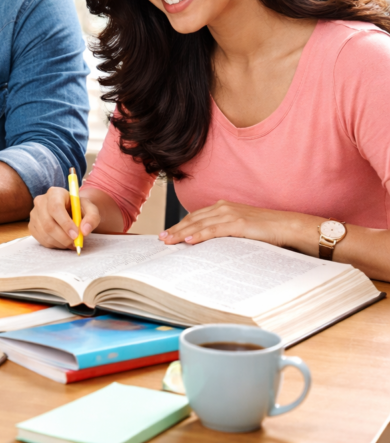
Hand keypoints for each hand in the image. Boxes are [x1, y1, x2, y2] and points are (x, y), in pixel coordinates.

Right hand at [29, 186, 99, 248]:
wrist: (69, 211)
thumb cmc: (79, 209)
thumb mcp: (90, 209)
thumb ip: (92, 218)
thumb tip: (84, 231)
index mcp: (55, 193)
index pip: (55, 208)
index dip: (65, 223)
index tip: (76, 235)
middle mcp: (41, 201)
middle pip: (48, 223)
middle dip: (63, 237)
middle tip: (75, 243)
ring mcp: (34, 214)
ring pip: (45, 233)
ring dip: (60, 242)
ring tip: (71, 242)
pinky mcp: (32, 225)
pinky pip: (41, 239)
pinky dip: (54, 244)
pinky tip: (62, 241)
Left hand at [159, 200, 307, 247]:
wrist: (289, 226)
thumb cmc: (267, 230)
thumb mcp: (241, 228)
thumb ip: (225, 231)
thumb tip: (208, 244)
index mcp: (224, 207)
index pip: (195, 217)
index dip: (179, 225)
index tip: (167, 233)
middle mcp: (224, 207)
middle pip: (193, 219)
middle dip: (175, 229)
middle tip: (161, 239)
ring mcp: (231, 214)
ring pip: (200, 224)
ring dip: (182, 233)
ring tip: (168, 241)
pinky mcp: (239, 224)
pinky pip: (214, 230)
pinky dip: (200, 235)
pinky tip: (189, 241)